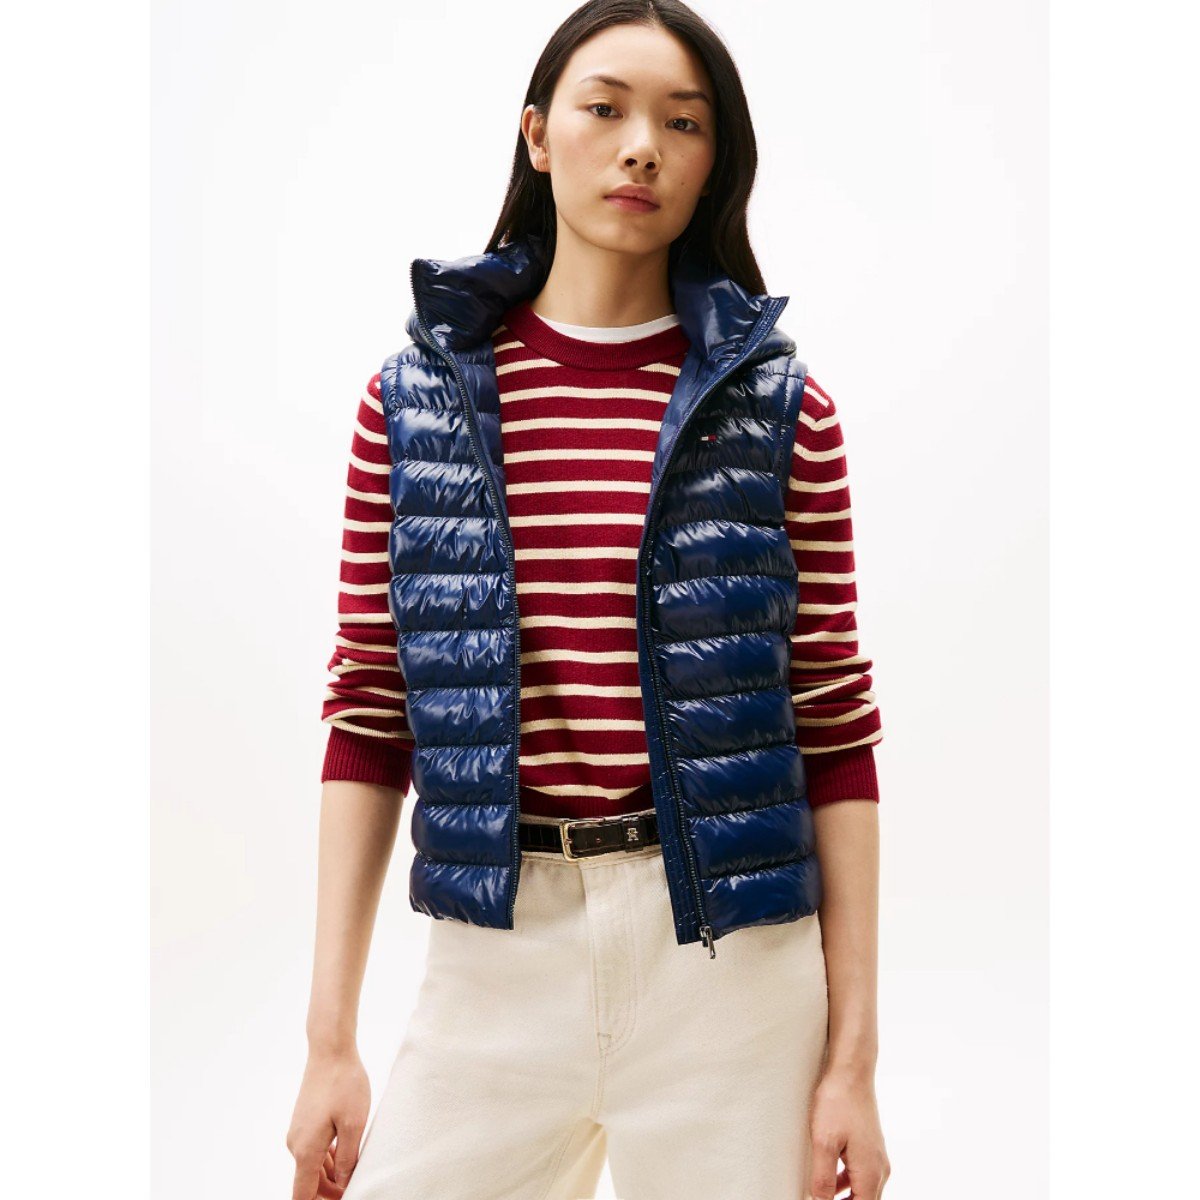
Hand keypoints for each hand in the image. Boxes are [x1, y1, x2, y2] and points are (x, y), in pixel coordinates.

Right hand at [287, 1046, 370, 1199]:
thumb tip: (344, 1185)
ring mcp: (298, 1132)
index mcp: (306, 1150)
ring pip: (312, 1166)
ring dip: (330, 1176)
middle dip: (329, 1193)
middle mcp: (296, 1144)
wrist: (330, 1050)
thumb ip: (348, 1159)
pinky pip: (313, 1150)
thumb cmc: (344, 1083)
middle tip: (354, 1190)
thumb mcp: (354, 1124)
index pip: (302, 1195)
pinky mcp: (304, 1122)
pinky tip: (345, 1155)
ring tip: (354, 1175)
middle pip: (308, 1183)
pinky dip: (328, 1159)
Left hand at [806, 1066, 890, 1198]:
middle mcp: (880, 1169)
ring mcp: (877, 1158)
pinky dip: (847, 1185)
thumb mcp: (823, 1143)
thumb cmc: (837, 1102)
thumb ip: (823, 1179)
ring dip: (845, 1199)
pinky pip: (861, 1177)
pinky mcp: (870, 1147)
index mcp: (870, 1174)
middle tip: (819, 1198)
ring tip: (821, 1196)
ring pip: (864, 1192)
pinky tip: (830, 1181)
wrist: (851, 1071)